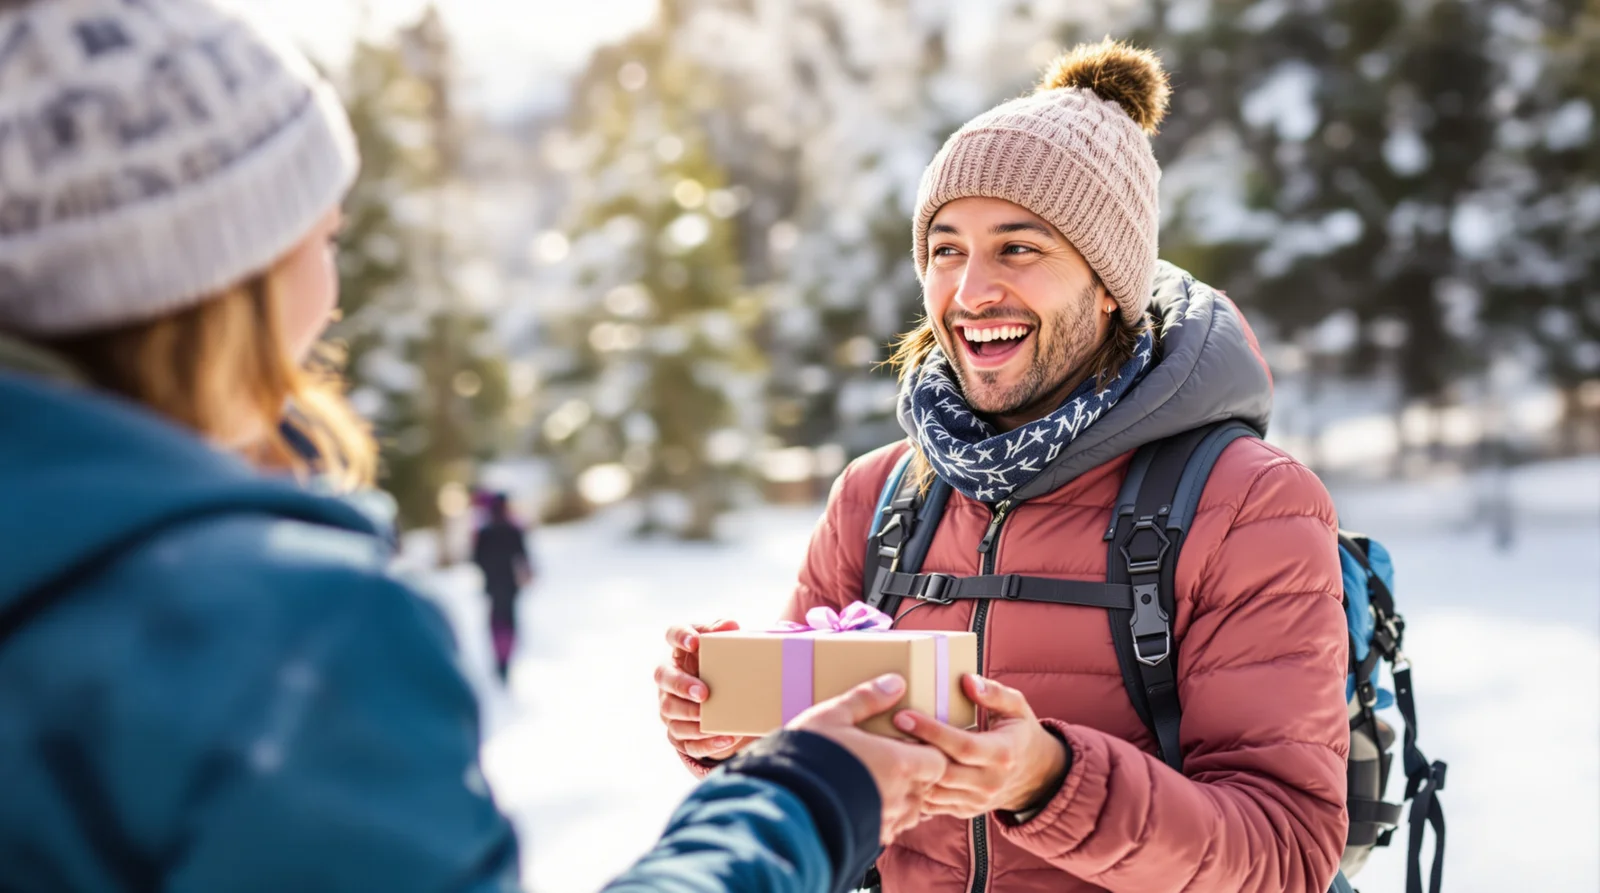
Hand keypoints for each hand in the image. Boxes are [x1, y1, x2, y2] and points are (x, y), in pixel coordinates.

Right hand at [656, 621, 759, 761]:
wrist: (722, 701)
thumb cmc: (720, 669)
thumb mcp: (723, 649)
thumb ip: (724, 634)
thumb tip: (730, 625)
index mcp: (681, 650)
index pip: (672, 634)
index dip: (680, 636)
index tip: (695, 642)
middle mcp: (669, 677)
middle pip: (664, 678)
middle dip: (682, 686)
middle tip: (703, 693)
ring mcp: (670, 706)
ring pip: (671, 712)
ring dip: (691, 717)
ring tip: (713, 721)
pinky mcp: (678, 733)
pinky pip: (687, 741)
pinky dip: (707, 742)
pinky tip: (726, 739)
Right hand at [789, 674, 948, 845]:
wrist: (786, 805)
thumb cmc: (809, 757)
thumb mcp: (833, 716)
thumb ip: (866, 699)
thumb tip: (895, 683)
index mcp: (899, 763)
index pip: (936, 761)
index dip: (927, 752)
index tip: (909, 743)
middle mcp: (899, 796)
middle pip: (926, 786)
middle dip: (915, 774)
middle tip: (893, 761)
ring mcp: (886, 821)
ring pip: (910, 811)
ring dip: (902, 798)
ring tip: (878, 784)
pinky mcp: (869, 840)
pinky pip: (890, 830)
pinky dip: (885, 818)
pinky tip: (865, 806)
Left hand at [892, 675, 1068, 818]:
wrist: (1034, 776)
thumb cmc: (1019, 732)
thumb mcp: (1016, 707)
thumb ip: (994, 693)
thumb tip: (966, 680)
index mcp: (1003, 753)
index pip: (963, 746)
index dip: (932, 732)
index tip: (903, 715)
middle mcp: (990, 782)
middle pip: (944, 770)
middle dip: (912, 751)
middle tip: (882, 731)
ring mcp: (976, 801)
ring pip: (934, 792)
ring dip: (908, 773)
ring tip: (881, 749)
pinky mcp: (963, 810)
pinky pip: (932, 804)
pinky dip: (912, 789)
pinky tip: (895, 770)